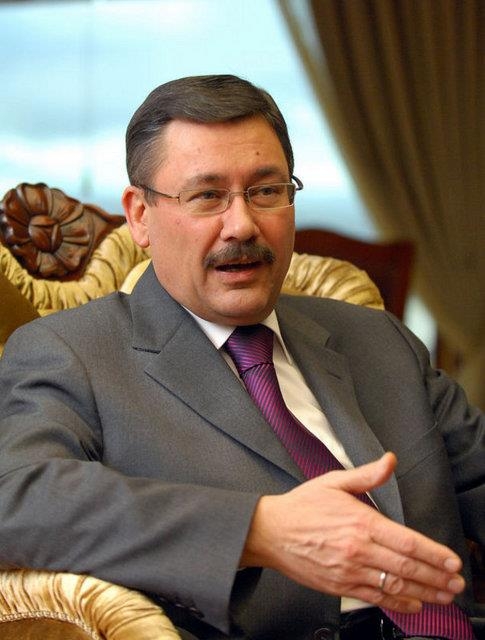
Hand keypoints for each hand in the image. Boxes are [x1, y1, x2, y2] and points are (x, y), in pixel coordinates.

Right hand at [241, 453, 464, 613]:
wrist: (270, 531)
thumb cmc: (302, 506)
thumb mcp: (334, 482)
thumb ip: (367, 475)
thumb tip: (390, 460)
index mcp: (360, 521)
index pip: (406, 540)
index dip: (433, 553)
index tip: (451, 560)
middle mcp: (358, 549)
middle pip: (406, 566)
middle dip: (436, 576)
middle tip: (456, 582)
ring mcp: (349, 571)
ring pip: (394, 585)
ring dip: (424, 593)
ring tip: (443, 596)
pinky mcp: (340, 586)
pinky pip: (375, 598)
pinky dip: (398, 603)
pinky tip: (414, 604)